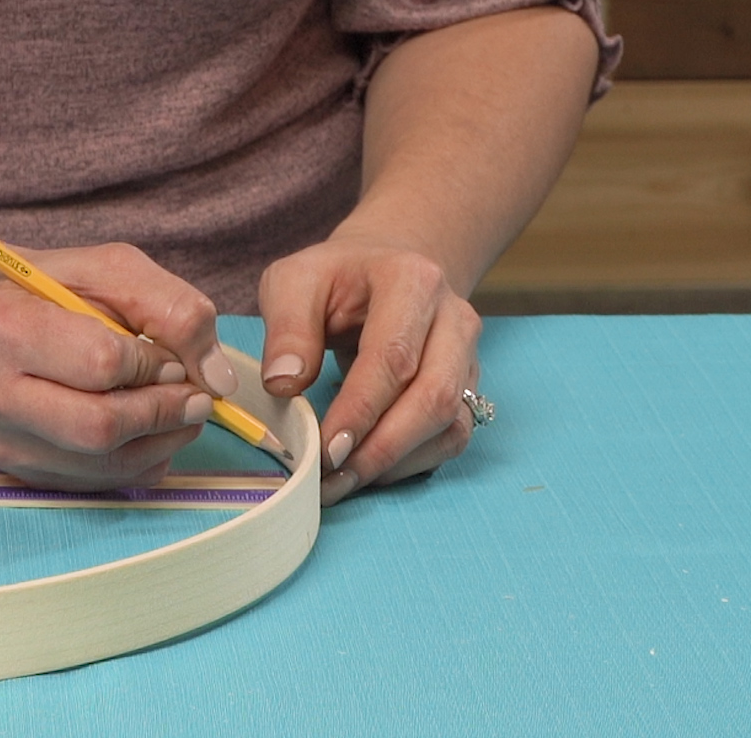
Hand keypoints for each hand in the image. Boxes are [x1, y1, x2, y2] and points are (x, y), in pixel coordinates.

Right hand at [0, 243, 233, 490]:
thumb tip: (217, 380)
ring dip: (161, 441)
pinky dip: (139, 462)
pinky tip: (145, 431)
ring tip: (176, 410)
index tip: (169, 356)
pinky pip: (97, 484)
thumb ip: (172, 309)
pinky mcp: (13, 470)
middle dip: (164, 413)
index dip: (154, 364)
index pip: (101, 364)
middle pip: (99, 428)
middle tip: (194, 396)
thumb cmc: (51, 290)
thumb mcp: (112, 270)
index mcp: (0, 326)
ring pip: (103, 464)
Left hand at [257, 235, 483, 505]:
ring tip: (341, 484)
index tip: (325, 449)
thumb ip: (287, 327)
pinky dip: (410, 463)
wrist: (381, 269)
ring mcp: (467, 356)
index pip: (394, 357)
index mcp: (412, 281)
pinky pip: (452, 437)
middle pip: (434, 397)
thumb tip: (284, 384)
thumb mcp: (294, 282)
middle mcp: (454, 319)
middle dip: (381, 449)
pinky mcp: (466, 387)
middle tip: (330, 480)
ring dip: (396, 463)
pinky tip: (367, 472)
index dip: (361, 410)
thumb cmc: (333, 277)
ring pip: (450, 424)